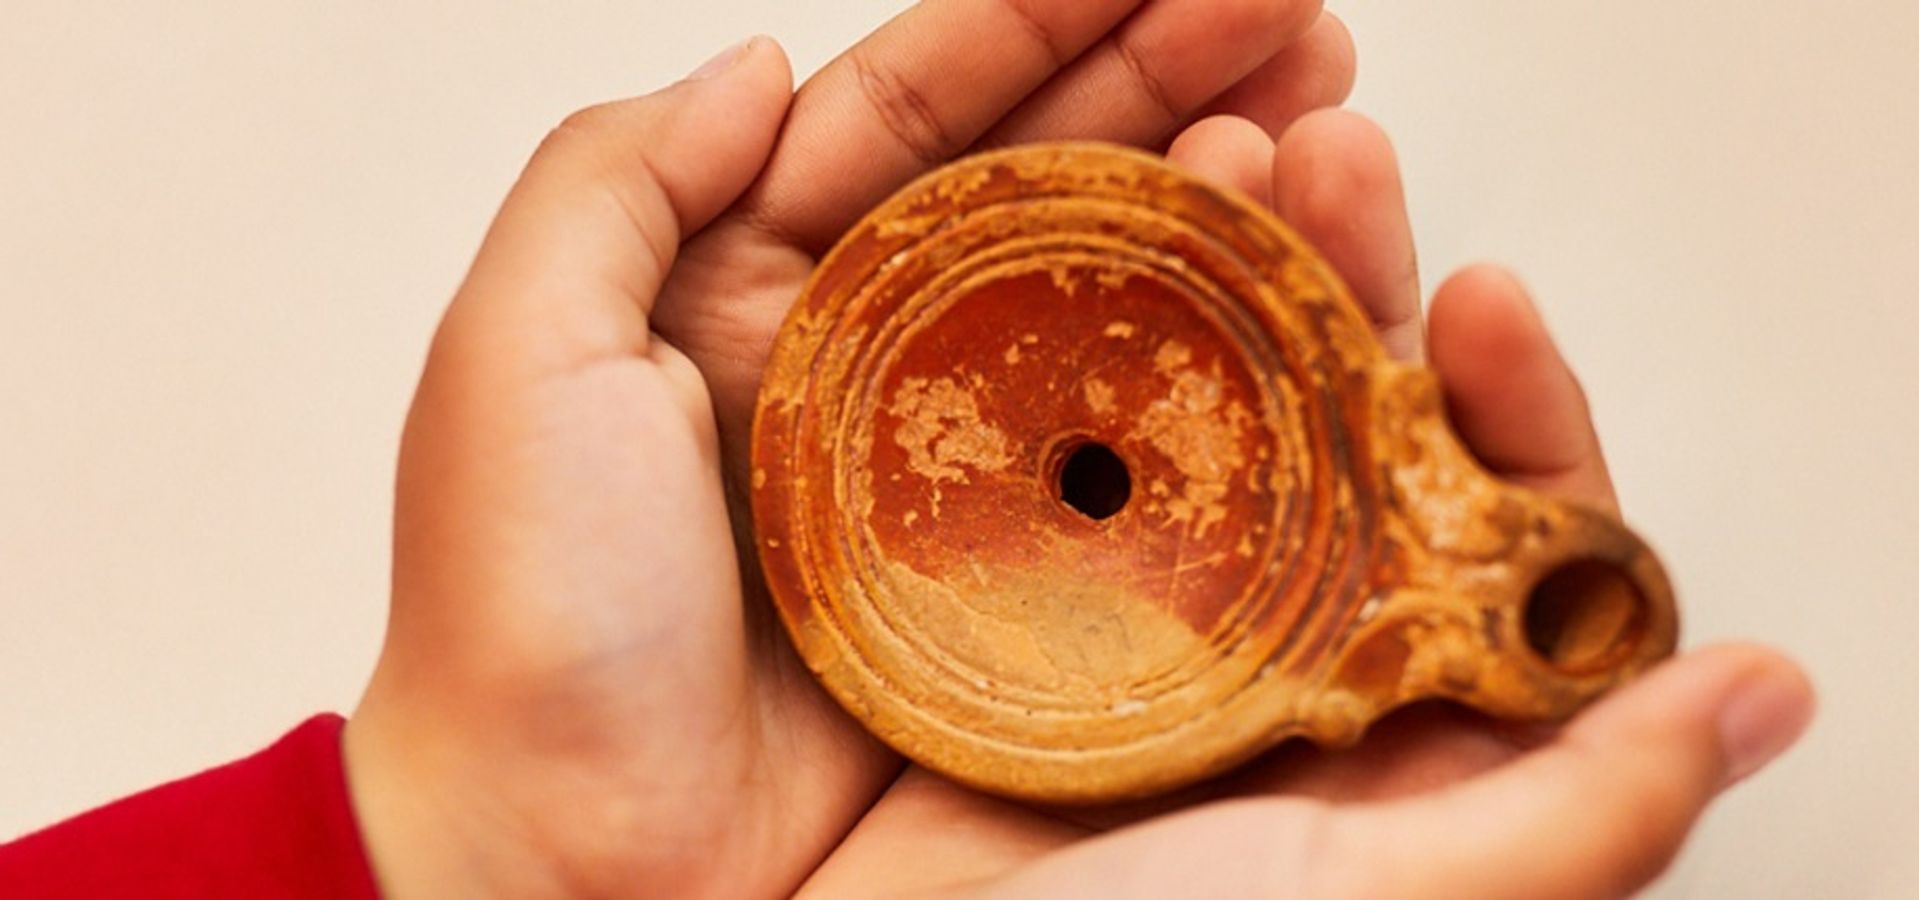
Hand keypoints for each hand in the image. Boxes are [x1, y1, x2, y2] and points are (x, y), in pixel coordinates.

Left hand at [340, 2, 1360, 896]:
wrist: (574, 868)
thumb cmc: (523, 623)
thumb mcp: (516, 357)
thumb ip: (616, 177)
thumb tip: (759, 58)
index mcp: (752, 290)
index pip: (918, 114)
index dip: (1045, 18)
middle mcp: (874, 370)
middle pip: (1049, 186)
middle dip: (1175, 78)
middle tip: (1298, 17)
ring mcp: (965, 479)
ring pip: (1120, 304)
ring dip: (1230, 203)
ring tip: (1327, 124)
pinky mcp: (1032, 590)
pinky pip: (1153, 453)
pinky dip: (1235, 370)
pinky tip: (1308, 295)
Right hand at [794, 115, 1816, 897]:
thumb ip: (1580, 809)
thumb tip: (1763, 688)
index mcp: (1404, 716)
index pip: (1503, 527)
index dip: (1510, 406)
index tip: (1479, 308)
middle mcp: (1288, 653)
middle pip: (1357, 434)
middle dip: (1359, 287)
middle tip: (1335, 168)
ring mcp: (1155, 615)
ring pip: (1221, 414)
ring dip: (1230, 283)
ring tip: (1218, 167)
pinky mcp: (1030, 596)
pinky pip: (1080, 443)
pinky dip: (1086, 345)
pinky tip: (1081, 269)